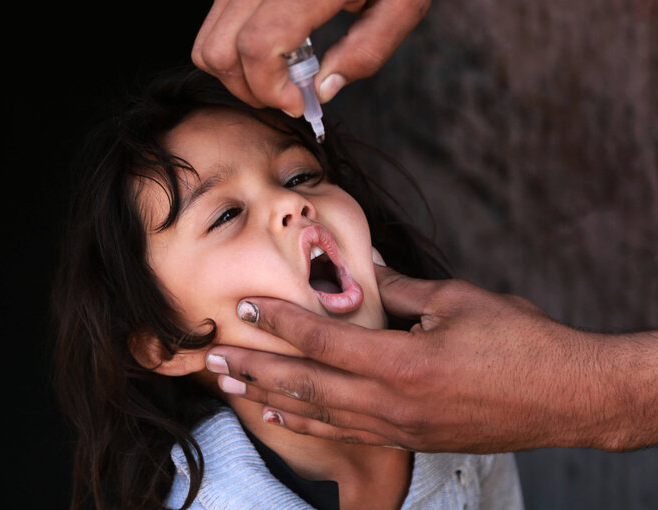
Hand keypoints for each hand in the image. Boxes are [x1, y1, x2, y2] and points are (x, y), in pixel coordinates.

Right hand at [191, 0, 430, 114]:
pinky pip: (218, 18)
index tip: (299, 105)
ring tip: (280, 74)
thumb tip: (321, 91)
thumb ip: (367, 51)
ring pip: (209, 35)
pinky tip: (274, 48)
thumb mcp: (402, 5)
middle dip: (248, 88)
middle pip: (220, 47)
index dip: (270, 89)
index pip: (259, 45)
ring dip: (236, 70)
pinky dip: (235, 47)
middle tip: (286, 97)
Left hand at [206, 266, 654, 451]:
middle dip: (254, 368)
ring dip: (272, 398)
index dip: (279, 321)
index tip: (244, 307)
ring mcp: (399, 428)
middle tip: (210, 359)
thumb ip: (400, 287)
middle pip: (306, 383)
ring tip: (232, 388)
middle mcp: (392, 402)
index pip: (322, 338)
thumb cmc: (520, 342)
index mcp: (402, 362)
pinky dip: (309, 423)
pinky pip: (346, 434)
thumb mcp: (458, 301)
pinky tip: (286, 415)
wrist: (568, 397)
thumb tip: (362, 266)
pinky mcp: (411, 440)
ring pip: (319, 415)